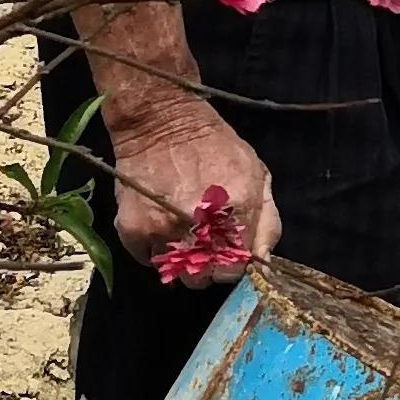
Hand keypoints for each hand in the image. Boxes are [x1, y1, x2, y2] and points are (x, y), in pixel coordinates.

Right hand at [106, 96, 278, 277]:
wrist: (160, 120)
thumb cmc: (214, 145)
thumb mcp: (256, 173)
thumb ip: (267, 222)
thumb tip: (262, 262)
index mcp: (237, 210)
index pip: (236, 271)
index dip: (231, 265)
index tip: (226, 252)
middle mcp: (199, 224)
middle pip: (204, 279)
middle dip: (206, 266)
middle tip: (202, 243)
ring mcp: (163, 229)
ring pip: (175, 275)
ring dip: (180, 260)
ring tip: (180, 233)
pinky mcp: (132, 229)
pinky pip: (146, 259)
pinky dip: (153, 249)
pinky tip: (159, 225)